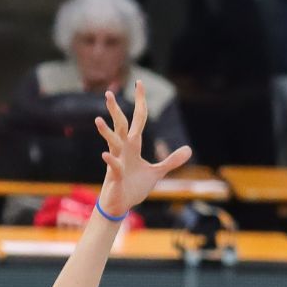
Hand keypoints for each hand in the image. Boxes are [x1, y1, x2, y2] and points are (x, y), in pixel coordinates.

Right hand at [95, 83, 191, 216]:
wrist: (122, 204)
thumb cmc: (135, 186)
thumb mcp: (157, 172)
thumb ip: (172, 160)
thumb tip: (188, 149)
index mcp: (133, 146)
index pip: (137, 119)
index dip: (140, 102)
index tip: (139, 83)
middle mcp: (123, 150)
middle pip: (120, 126)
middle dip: (115, 110)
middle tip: (109, 93)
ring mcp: (117, 161)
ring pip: (112, 143)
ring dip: (106, 132)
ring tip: (98, 119)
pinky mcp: (115, 176)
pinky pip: (112, 167)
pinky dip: (111, 161)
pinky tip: (106, 156)